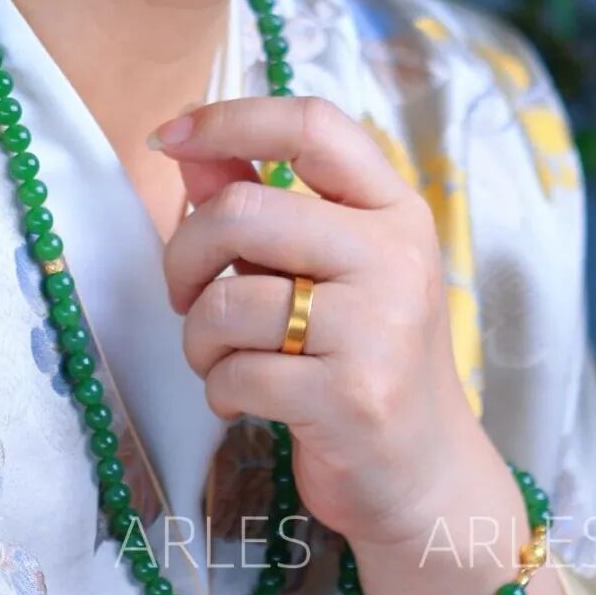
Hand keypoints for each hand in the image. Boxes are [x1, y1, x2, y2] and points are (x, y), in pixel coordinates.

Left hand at [150, 94, 502, 551]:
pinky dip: (219, 391)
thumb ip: (262, 204)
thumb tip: (189, 149)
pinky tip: (245, 400)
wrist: (425, 475)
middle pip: (243, 212)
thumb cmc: (363, 360)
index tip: (170, 136)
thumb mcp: (327, 271)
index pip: (313, 125)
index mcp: (393, 211)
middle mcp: (395, 257)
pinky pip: (237, 373)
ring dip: (199, 339)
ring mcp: (378, 327)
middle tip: (186, 295)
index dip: (230, 119)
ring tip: (223, 359)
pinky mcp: (351, 397)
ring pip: (227, 302)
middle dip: (184, 256)